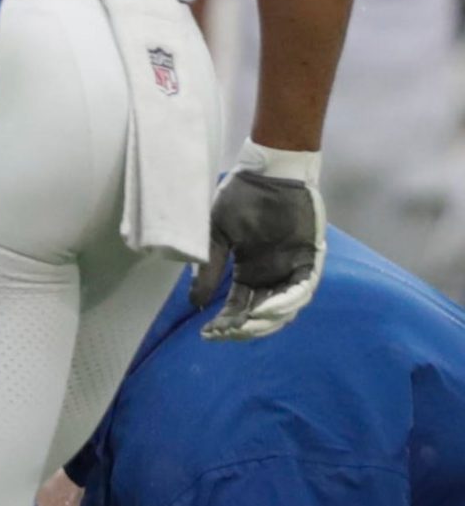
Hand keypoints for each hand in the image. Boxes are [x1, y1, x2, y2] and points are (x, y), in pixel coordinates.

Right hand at [194, 145, 325, 340]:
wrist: (268, 172)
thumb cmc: (239, 198)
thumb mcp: (216, 236)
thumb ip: (208, 269)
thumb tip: (196, 304)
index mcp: (248, 271)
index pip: (237, 307)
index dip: (224, 323)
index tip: (207, 333)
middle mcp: (270, 274)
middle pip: (261, 314)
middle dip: (244, 327)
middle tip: (228, 332)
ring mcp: (291, 267)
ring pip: (284, 307)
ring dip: (266, 320)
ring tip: (247, 323)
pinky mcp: (309, 257)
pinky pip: (302, 287)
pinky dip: (287, 301)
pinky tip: (267, 308)